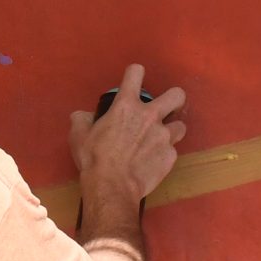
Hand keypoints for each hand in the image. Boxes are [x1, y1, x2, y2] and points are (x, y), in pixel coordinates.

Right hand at [68, 64, 187, 223]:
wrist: (112, 186)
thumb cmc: (94, 158)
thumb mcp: (79, 135)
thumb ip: (82, 120)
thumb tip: (83, 115)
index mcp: (126, 106)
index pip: (136, 73)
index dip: (135, 73)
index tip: (134, 79)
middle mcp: (150, 116)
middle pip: (176, 96)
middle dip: (173, 99)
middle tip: (165, 108)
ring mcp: (164, 137)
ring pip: (180, 126)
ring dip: (171, 130)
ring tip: (160, 139)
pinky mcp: (170, 156)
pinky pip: (172, 151)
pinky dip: (164, 155)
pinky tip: (153, 162)